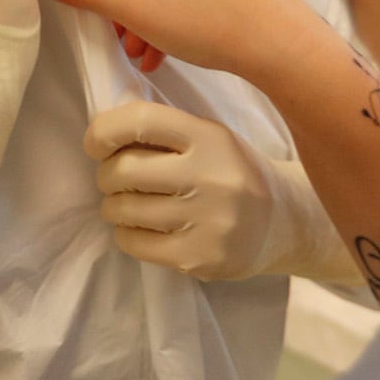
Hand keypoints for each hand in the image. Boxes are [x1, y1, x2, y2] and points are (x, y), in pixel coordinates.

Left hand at [86, 99, 289, 280]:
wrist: (284, 221)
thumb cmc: (230, 171)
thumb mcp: (207, 137)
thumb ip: (162, 132)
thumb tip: (100, 134)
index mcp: (209, 137)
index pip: (140, 121)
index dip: (103, 131)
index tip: (95, 144)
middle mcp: (210, 176)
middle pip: (124, 170)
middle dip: (106, 175)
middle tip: (115, 180)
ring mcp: (207, 220)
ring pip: (124, 209)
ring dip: (113, 206)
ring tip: (127, 204)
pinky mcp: (200, 258)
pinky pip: (135, 243)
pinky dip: (125, 234)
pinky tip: (140, 228)